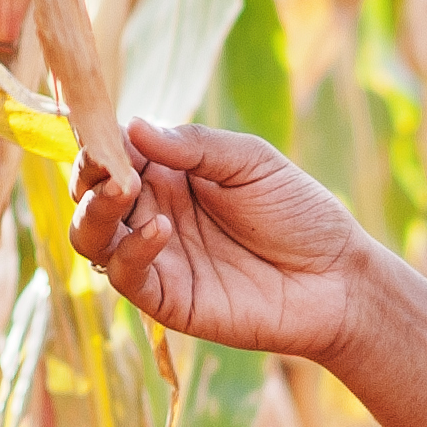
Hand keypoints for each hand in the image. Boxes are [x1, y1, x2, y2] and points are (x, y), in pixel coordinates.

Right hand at [68, 118, 379, 361]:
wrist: (338, 278)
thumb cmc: (300, 213)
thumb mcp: (251, 163)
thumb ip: (194, 146)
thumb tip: (131, 126)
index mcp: (168, 174)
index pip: (111, 154)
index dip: (98, 141)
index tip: (100, 128)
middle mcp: (152, 212)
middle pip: (89, 194)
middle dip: (88, 174)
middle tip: (107, 165)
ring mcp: (156, 258)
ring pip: (91, 237)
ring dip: (94, 211)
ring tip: (121, 190)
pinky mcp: (167, 299)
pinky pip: (126, 276)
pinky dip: (132, 250)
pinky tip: (161, 229)